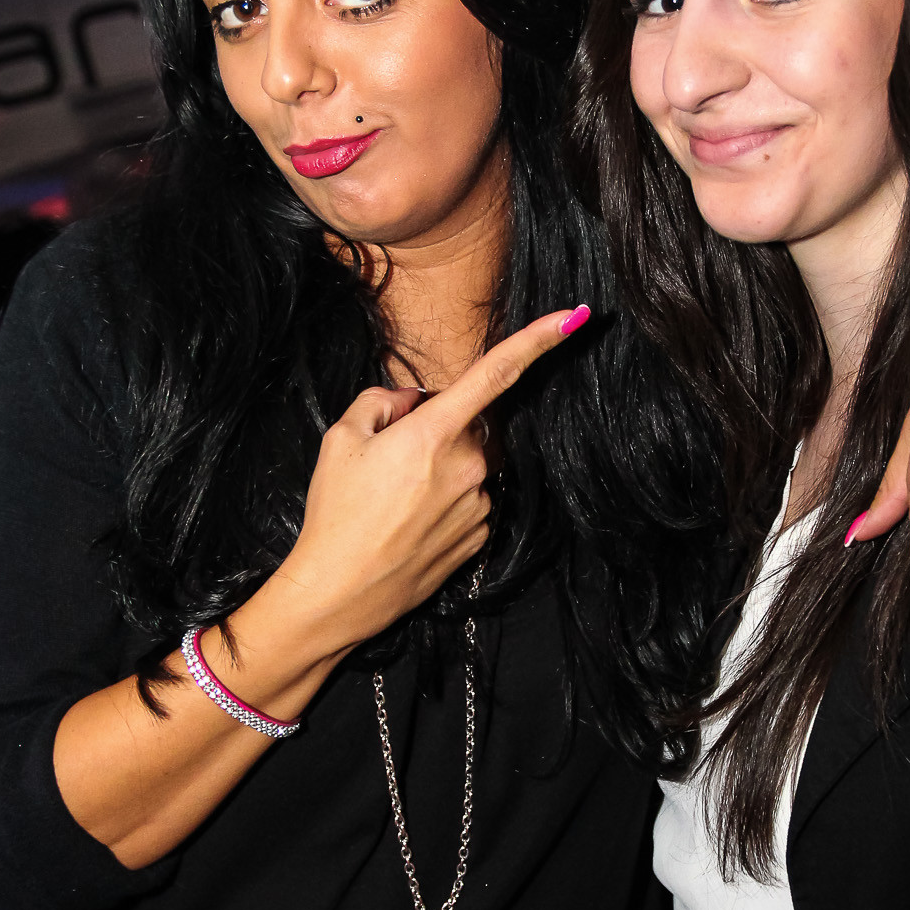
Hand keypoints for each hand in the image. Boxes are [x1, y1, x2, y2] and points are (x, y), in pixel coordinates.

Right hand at [276, 305, 586, 655]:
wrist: (341, 593)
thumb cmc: (336, 514)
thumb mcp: (341, 440)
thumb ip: (381, 401)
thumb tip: (411, 400)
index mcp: (435, 434)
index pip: (496, 374)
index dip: (537, 340)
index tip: (574, 317)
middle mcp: (470, 467)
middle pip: (468, 425)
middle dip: (437, 429)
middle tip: (389, 462)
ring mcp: (479, 504)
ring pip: (468, 465)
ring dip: (439, 470)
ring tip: (392, 502)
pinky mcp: (480, 536)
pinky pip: (469, 500)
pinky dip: (444, 502)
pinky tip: (408, 524)